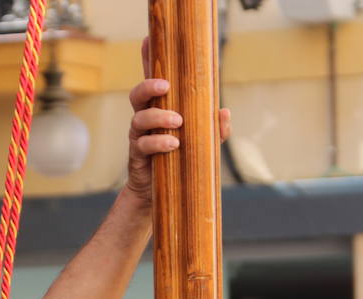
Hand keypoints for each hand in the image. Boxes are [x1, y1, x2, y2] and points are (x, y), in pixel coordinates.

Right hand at [125, 39, 231, 205]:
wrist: (157, 195)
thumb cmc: (178, 162)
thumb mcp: (200, 144)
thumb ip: (213, 129)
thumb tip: (224, 112)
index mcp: (158, 109)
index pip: (152, 80)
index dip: (148, 59)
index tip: (147, 39)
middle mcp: (145, 118)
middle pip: (138, 94)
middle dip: (148, 86)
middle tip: (165, 86)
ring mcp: (139, 136)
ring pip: (139, 118)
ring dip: (159, 116)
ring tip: (178, 122)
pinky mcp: (137, 155)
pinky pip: (143, 144)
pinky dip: (159, 142)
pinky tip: (173, 144)